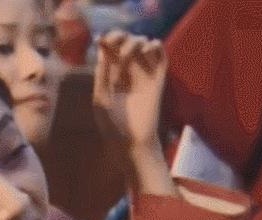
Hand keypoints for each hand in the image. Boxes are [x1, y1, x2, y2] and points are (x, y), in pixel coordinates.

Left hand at [93, 30, 167, 150]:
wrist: (132, 142)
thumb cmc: (112, 125)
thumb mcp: (100, 99)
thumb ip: (102, 75)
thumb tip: (103, 50)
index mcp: (110, 74)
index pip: (111, 46)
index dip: (110, 38)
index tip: (106, 41)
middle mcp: (127, 70)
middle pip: (128, 40)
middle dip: (123, 37)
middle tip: (119, 48)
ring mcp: (143, 73)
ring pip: (144, 43)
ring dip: (138, 41)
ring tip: (132, 55)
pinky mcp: (158, 78)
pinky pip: (161, 55)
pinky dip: (156, 46)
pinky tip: (147, 52)